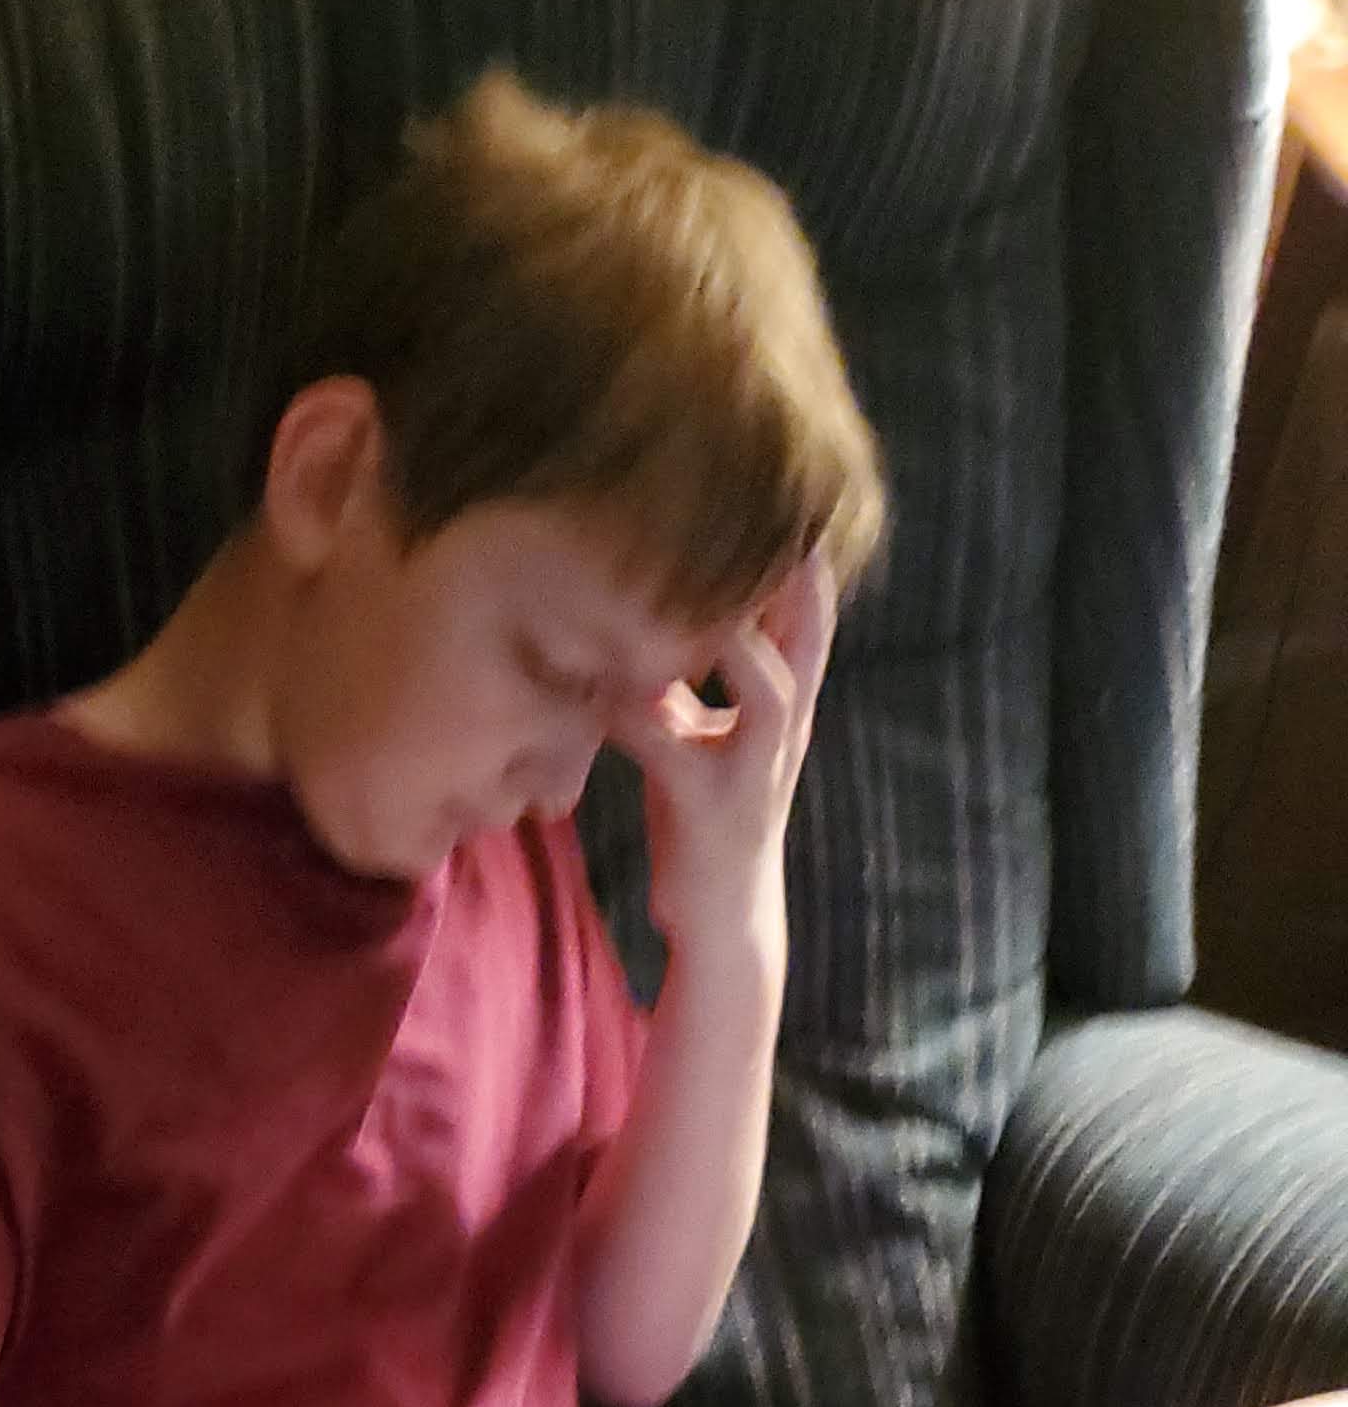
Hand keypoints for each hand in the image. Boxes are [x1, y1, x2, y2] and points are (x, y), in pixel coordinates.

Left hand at [613, 545, 838, 965]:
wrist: (722, 919)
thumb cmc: (706, 817)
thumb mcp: (705, 735)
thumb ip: (689, 679)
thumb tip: (654, 617)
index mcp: (784, 706)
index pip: (806, 615)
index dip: (798, 555)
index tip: (774, 487)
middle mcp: (783, 728)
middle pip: (810, 634)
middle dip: (796, 572)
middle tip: (768, 505)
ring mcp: (752, 767)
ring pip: (766, 684)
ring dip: (730, 636)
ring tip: (686, 587)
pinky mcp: (705, 806)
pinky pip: (673, 745)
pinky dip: (634, 710)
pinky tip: (597, 686)